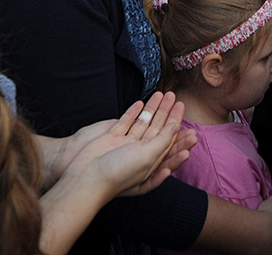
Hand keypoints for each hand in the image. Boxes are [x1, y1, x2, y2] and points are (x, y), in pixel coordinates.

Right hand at [64, 92, 195, 196]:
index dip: (178, 128)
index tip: (185, 112)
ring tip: (162, 94)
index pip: (169, 142)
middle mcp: (138, 153)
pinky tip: (140, 102)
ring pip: (143, 123)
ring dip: (153, 109)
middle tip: (175, 97)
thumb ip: (162, 141)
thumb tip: (176, 126)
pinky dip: (133, 113)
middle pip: (158, 130)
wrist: (86, 177)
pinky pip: (125, 122)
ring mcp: (124, 145)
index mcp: (150, 161)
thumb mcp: (147, 156)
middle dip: (167, 114)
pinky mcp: (110, 138)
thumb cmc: (118, 172)